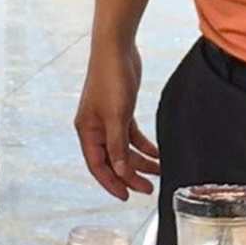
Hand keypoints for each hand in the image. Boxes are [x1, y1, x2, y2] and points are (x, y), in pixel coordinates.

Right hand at [74, 41, 158, 200]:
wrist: (116, 48)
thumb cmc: (110, 78)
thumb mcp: (116, 116)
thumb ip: (117, 145)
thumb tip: (119, 171)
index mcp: (86, 131)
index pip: (98, 166)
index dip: (112, 183)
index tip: (128, 196)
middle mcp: (95, 128)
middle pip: (112, 160)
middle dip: (130, 175)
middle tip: (148, 189)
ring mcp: (108, 120)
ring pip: (124, 149)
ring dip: (140, 161)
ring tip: (158, 172)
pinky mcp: (121, 110)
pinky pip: (131, 135)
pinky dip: (143, 145)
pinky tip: (157, 153)